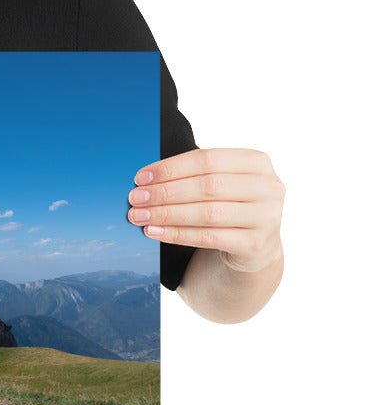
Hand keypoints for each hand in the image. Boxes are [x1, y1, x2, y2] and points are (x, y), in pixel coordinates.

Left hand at [128, 148, 284, 273]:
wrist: (255, 246)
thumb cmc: (229, 206)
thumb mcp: (221, 183)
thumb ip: (193, 175)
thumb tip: (145, 180)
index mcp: (257, 162)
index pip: (207, 159)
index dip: (171, 168)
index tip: (141, 177)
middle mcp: (268, 187)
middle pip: (207, 186)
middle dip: (165, 192)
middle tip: (135, 198)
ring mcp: (267, 217)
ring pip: (207, 213)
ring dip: (166, 214)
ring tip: (139, 216)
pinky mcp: (256, 244)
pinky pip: (208, 238)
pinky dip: (176, 234)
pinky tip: (154, 232)